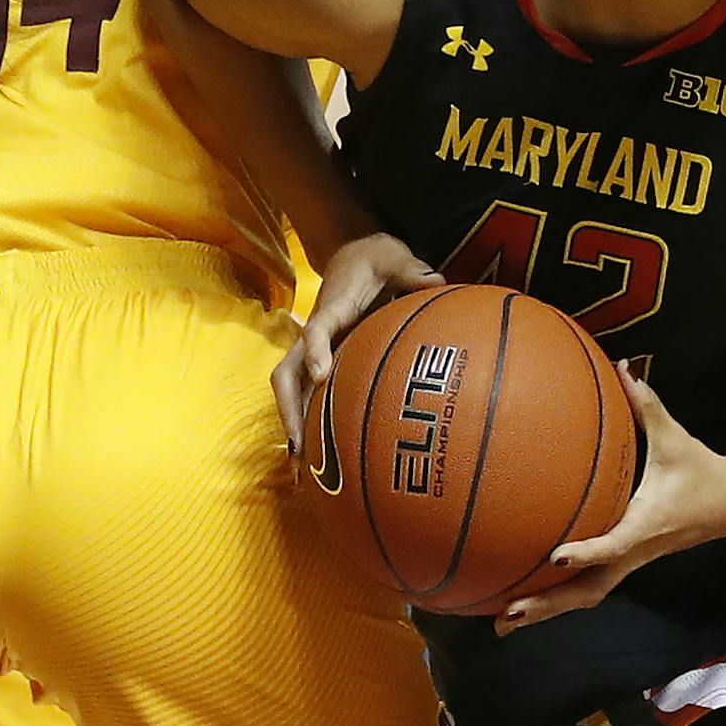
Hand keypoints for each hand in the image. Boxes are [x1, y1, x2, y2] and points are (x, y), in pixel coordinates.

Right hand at [270, 233, 442, 450]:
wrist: (353, 254)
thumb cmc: (375, 259)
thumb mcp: (395, 257)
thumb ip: (414, 271)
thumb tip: (437, 283)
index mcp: (331, 309)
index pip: (317, 330)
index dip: (316, 350)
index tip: (321, 376)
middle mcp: (315, 334)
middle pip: (287, 374)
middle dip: (290, 410)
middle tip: (301, 448)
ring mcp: (313, 351)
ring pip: (291, 391)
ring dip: (292, 426)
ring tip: (301, 471)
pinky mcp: (321, 362)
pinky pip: (306, 395)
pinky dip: (306, 425)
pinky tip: (318, 459)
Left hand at [498, 363, 725, 633]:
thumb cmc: (700, 469)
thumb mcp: (675, 437)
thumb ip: (647, 405)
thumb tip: (624, 366)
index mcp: (647, 525)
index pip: (613, 545)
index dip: (585, 552)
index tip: (554, 555)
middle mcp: (636, 551)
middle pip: (589, 589)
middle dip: (549, 603)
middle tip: (508, 612)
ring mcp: (630, 563)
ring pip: (586, 596)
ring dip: (547, 610)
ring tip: (503, 623)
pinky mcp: (626, 563)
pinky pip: (588, 586)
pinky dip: (557, 597)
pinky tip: (524, 600)